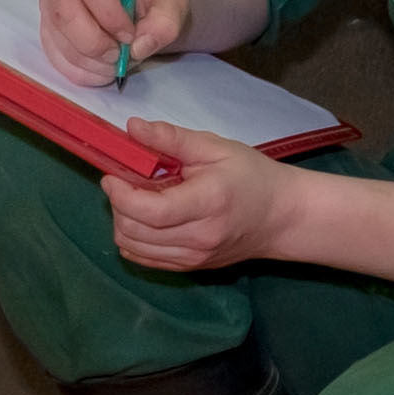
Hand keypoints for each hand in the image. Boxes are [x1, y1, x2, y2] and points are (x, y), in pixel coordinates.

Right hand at [40, 0, 192, 85]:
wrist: (136, 9)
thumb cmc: (150, 0)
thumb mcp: (172, 3)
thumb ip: (166, 20)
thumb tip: (139, 46)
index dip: (110, 16)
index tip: (130, 35)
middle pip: (65, 12)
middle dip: (94, 43)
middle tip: (120, 55)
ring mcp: (50, 2)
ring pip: (58, 39)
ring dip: (91, 62)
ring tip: (117, 61)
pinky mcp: (47, 29)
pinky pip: (57, 59)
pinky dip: (83, 72)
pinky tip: (103, 67)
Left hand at [102, 121, 296, 270]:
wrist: (281, 217)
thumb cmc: (252, 176)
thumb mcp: (215, 147)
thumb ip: (172, 138)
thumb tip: (133, 127)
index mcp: (207, 203)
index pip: (150, 211)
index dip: (121, 195)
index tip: (113, 176)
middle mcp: (198, 238)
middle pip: (134, 231)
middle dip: (117, 205)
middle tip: (125, 183)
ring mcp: (194, 257)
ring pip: (133, 247)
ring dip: (123, 222)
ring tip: (137, 200)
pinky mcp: (190, 267)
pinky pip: (144, 259)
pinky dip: (133, 239)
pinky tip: (143, 220)